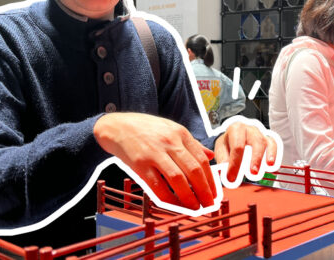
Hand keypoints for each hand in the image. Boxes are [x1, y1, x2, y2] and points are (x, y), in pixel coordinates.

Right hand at [94, 113, 215, 210]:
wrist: (118, 126)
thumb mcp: (172, 129)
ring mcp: (155, 153)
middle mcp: (170, 142)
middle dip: (204, 190)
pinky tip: (174, 205)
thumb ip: (192, 143)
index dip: (210, 179)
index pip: (202, 159)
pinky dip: (167, 198)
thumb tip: (211, 156)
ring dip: (188, 197)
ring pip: (177, 179)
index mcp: (181, 134)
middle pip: (193, 170)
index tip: (214, 192)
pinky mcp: (140, 164)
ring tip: (195, 207)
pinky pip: (157, 186)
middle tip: (209, 204)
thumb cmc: (148, 128)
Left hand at [214, 119, 278, 182]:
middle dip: (255, 158)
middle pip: (255, 142)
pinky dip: (274, 155)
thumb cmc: (228, 142)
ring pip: (265, 143)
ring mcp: (260, 133)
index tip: (232, 177)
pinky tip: (273, 165)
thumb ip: (223, 159)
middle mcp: (249, 129)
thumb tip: (226, 171)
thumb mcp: (221, 148)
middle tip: (253, 172)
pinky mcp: (267, 139)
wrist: (234, 134)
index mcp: (235, 129)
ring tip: (267, 167)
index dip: (235, 163)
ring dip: (267, 156)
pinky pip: (273, 145)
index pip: (237, 146)